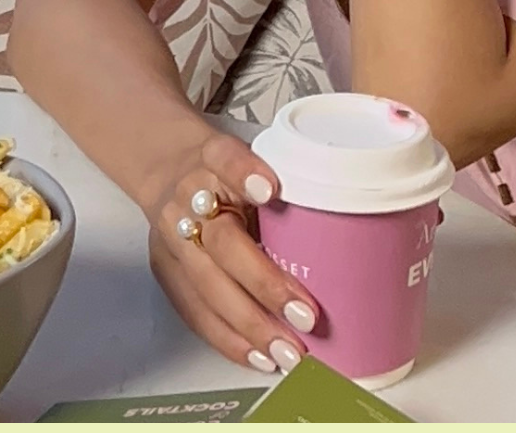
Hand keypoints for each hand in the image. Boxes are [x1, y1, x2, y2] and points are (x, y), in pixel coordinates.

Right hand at [142, 128, 317, 375]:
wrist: (169, 171)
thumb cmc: (227, 170)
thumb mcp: (256, 158)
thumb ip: (286, 182)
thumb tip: (348, 222)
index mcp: (213, 158)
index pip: (226, 160)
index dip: (245, 174)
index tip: (271, 191)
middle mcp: (187, 199)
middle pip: (222, 243)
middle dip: (264, 284)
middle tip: (306, 316)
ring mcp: (172, 239)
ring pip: (207, 287)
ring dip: (250, 325)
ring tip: (288, 352)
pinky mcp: (167, 273)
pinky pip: (195, 312)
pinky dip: (228, 339)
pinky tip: (258, 357)